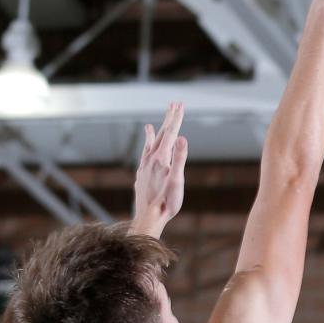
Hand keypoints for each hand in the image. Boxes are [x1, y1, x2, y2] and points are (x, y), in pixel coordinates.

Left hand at [132, 101, 186, 236]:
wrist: (149, 218)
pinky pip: (143, 156)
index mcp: (161, 158)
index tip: (180, 104)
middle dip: (168, 119)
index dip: (176, 118)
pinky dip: (145, 149)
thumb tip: (182, 138)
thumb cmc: (167, 202)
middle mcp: (150, 159)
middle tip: (173, 104)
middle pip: (160, 135)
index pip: (170, 133)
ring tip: (151, 124)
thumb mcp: (177, 180)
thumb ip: (179, 158)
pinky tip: (145, 150)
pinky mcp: (141, 175)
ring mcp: (144, 167)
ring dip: (154, 133)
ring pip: (150, 145)